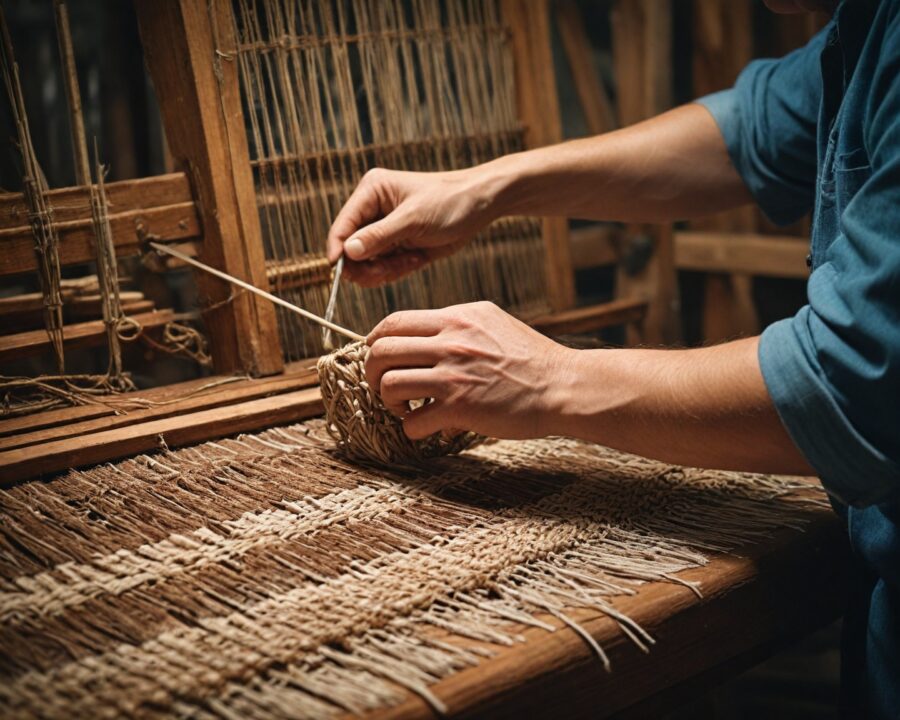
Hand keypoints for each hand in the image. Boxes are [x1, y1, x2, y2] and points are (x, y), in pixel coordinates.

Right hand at [326, 167, 496, 286]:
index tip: (339, 274)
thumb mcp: (414, 219)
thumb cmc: (449, 201)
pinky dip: (398, 270)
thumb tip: (348, 252)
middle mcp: (373, 210)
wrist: (481, 206)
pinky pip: (385, 268)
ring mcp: (385, 230)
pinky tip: (418, 259)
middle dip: (367, 265)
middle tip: (384, 272)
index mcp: (371, 192)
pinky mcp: (398, 246)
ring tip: (410, 262)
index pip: (342, 225)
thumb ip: (380, 236)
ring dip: (385, 270)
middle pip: (350, 249)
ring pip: (367, 263)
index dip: (337, 251)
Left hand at [365, 301, 573, 438]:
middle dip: (370, 372)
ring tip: (402, 407)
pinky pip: (413, 421)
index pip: (394, 321)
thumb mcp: (491, 323)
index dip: (374, 340)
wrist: (562, 386)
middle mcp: (451, 342)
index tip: (376, 355)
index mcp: (456, 318)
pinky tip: (425, 428)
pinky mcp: (460, 407)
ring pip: (388, 384)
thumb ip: (456, 325)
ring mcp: (454, 375)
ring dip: (387, 401)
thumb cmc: (530, 358)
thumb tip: (424, 339)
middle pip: (381, 351)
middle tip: (380, 385)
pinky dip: (411, 428)